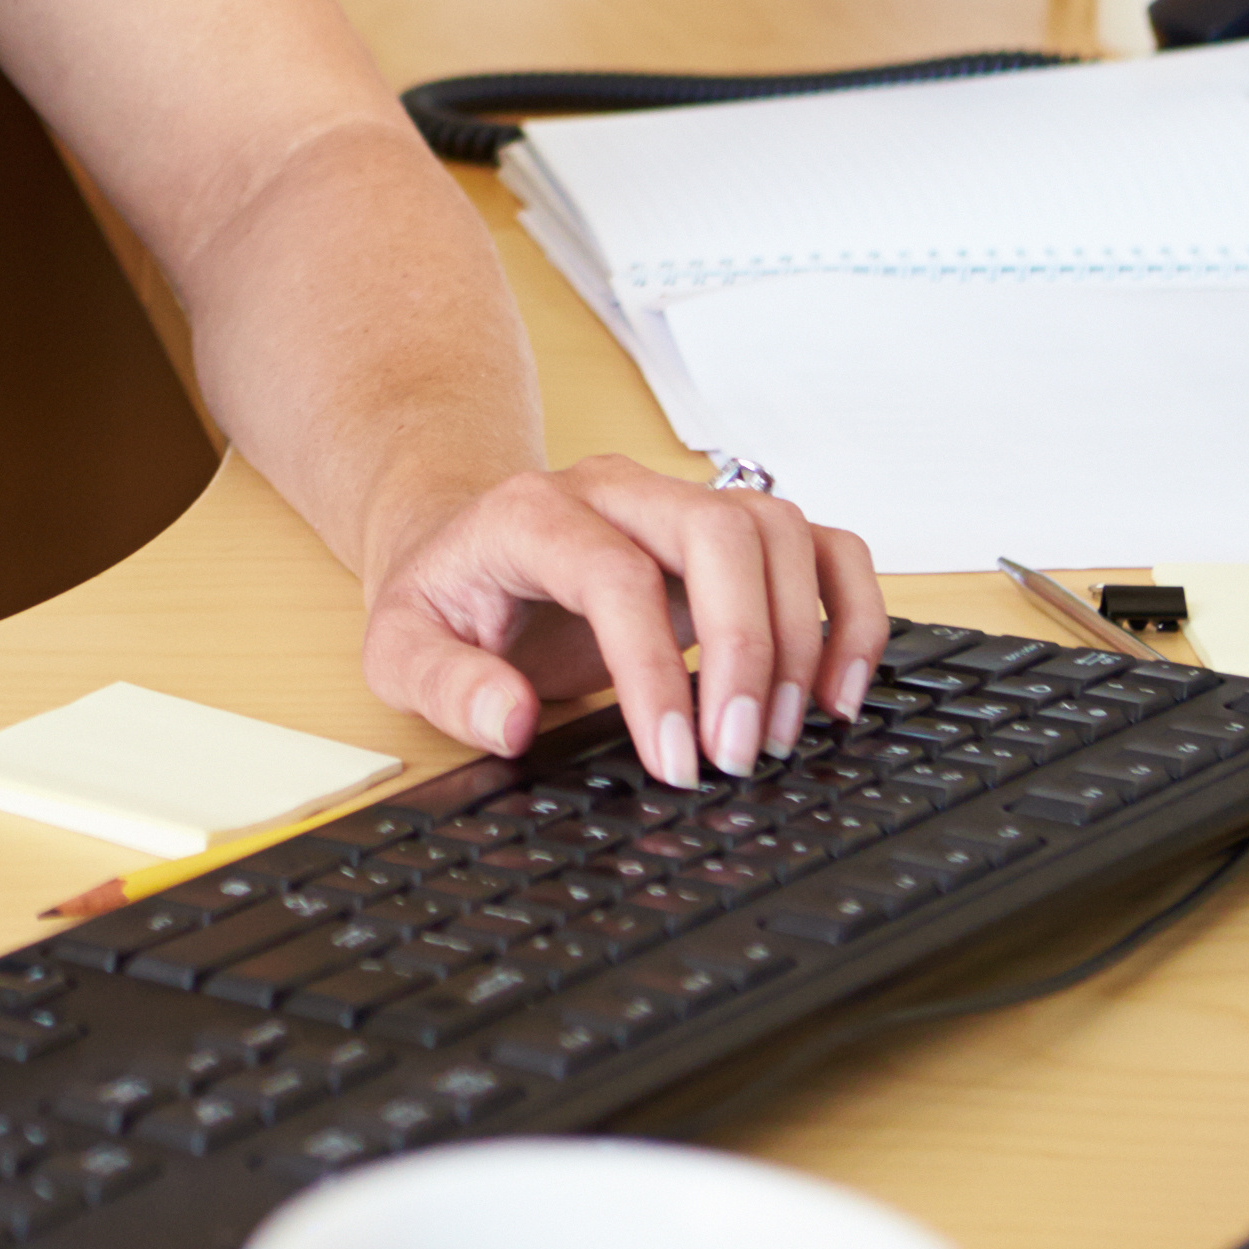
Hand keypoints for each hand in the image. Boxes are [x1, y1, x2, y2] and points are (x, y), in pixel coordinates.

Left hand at [360, 456, 884, 787]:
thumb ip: (445, 686)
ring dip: (801, 636)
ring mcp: (683, 504)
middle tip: (737, 754)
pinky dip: (849, 611)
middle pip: (717, 533)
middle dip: (743, 649)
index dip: (652, 668)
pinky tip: (840, 691)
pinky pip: (820, 545)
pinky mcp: (732, 535)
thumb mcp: (399, 650)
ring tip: (781, 734)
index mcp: (533, 513)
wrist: (461, 541)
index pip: (613, 573)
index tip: (673, 758)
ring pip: (778, 529)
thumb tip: (514, 720)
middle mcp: (619, 490)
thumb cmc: (445, 598)